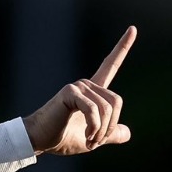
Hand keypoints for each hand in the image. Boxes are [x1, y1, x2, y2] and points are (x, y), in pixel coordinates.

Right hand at [23, 26, 136, 155]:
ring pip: (107, 109)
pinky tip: (87, 137)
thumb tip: (127, 133)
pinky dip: (94, 128)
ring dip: (101, 131)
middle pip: (116, 102)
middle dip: (109, 127)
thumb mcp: (92, 138)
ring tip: (89, 142)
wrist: (39, 141)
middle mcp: (86, 85)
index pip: (110, 66)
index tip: (133, 29)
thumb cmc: (61, 138)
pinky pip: (94, 110)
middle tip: (95, 142)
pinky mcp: (70, 93)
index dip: (122, 48)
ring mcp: (78, 87)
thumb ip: (110, 134)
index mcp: (92, 91)